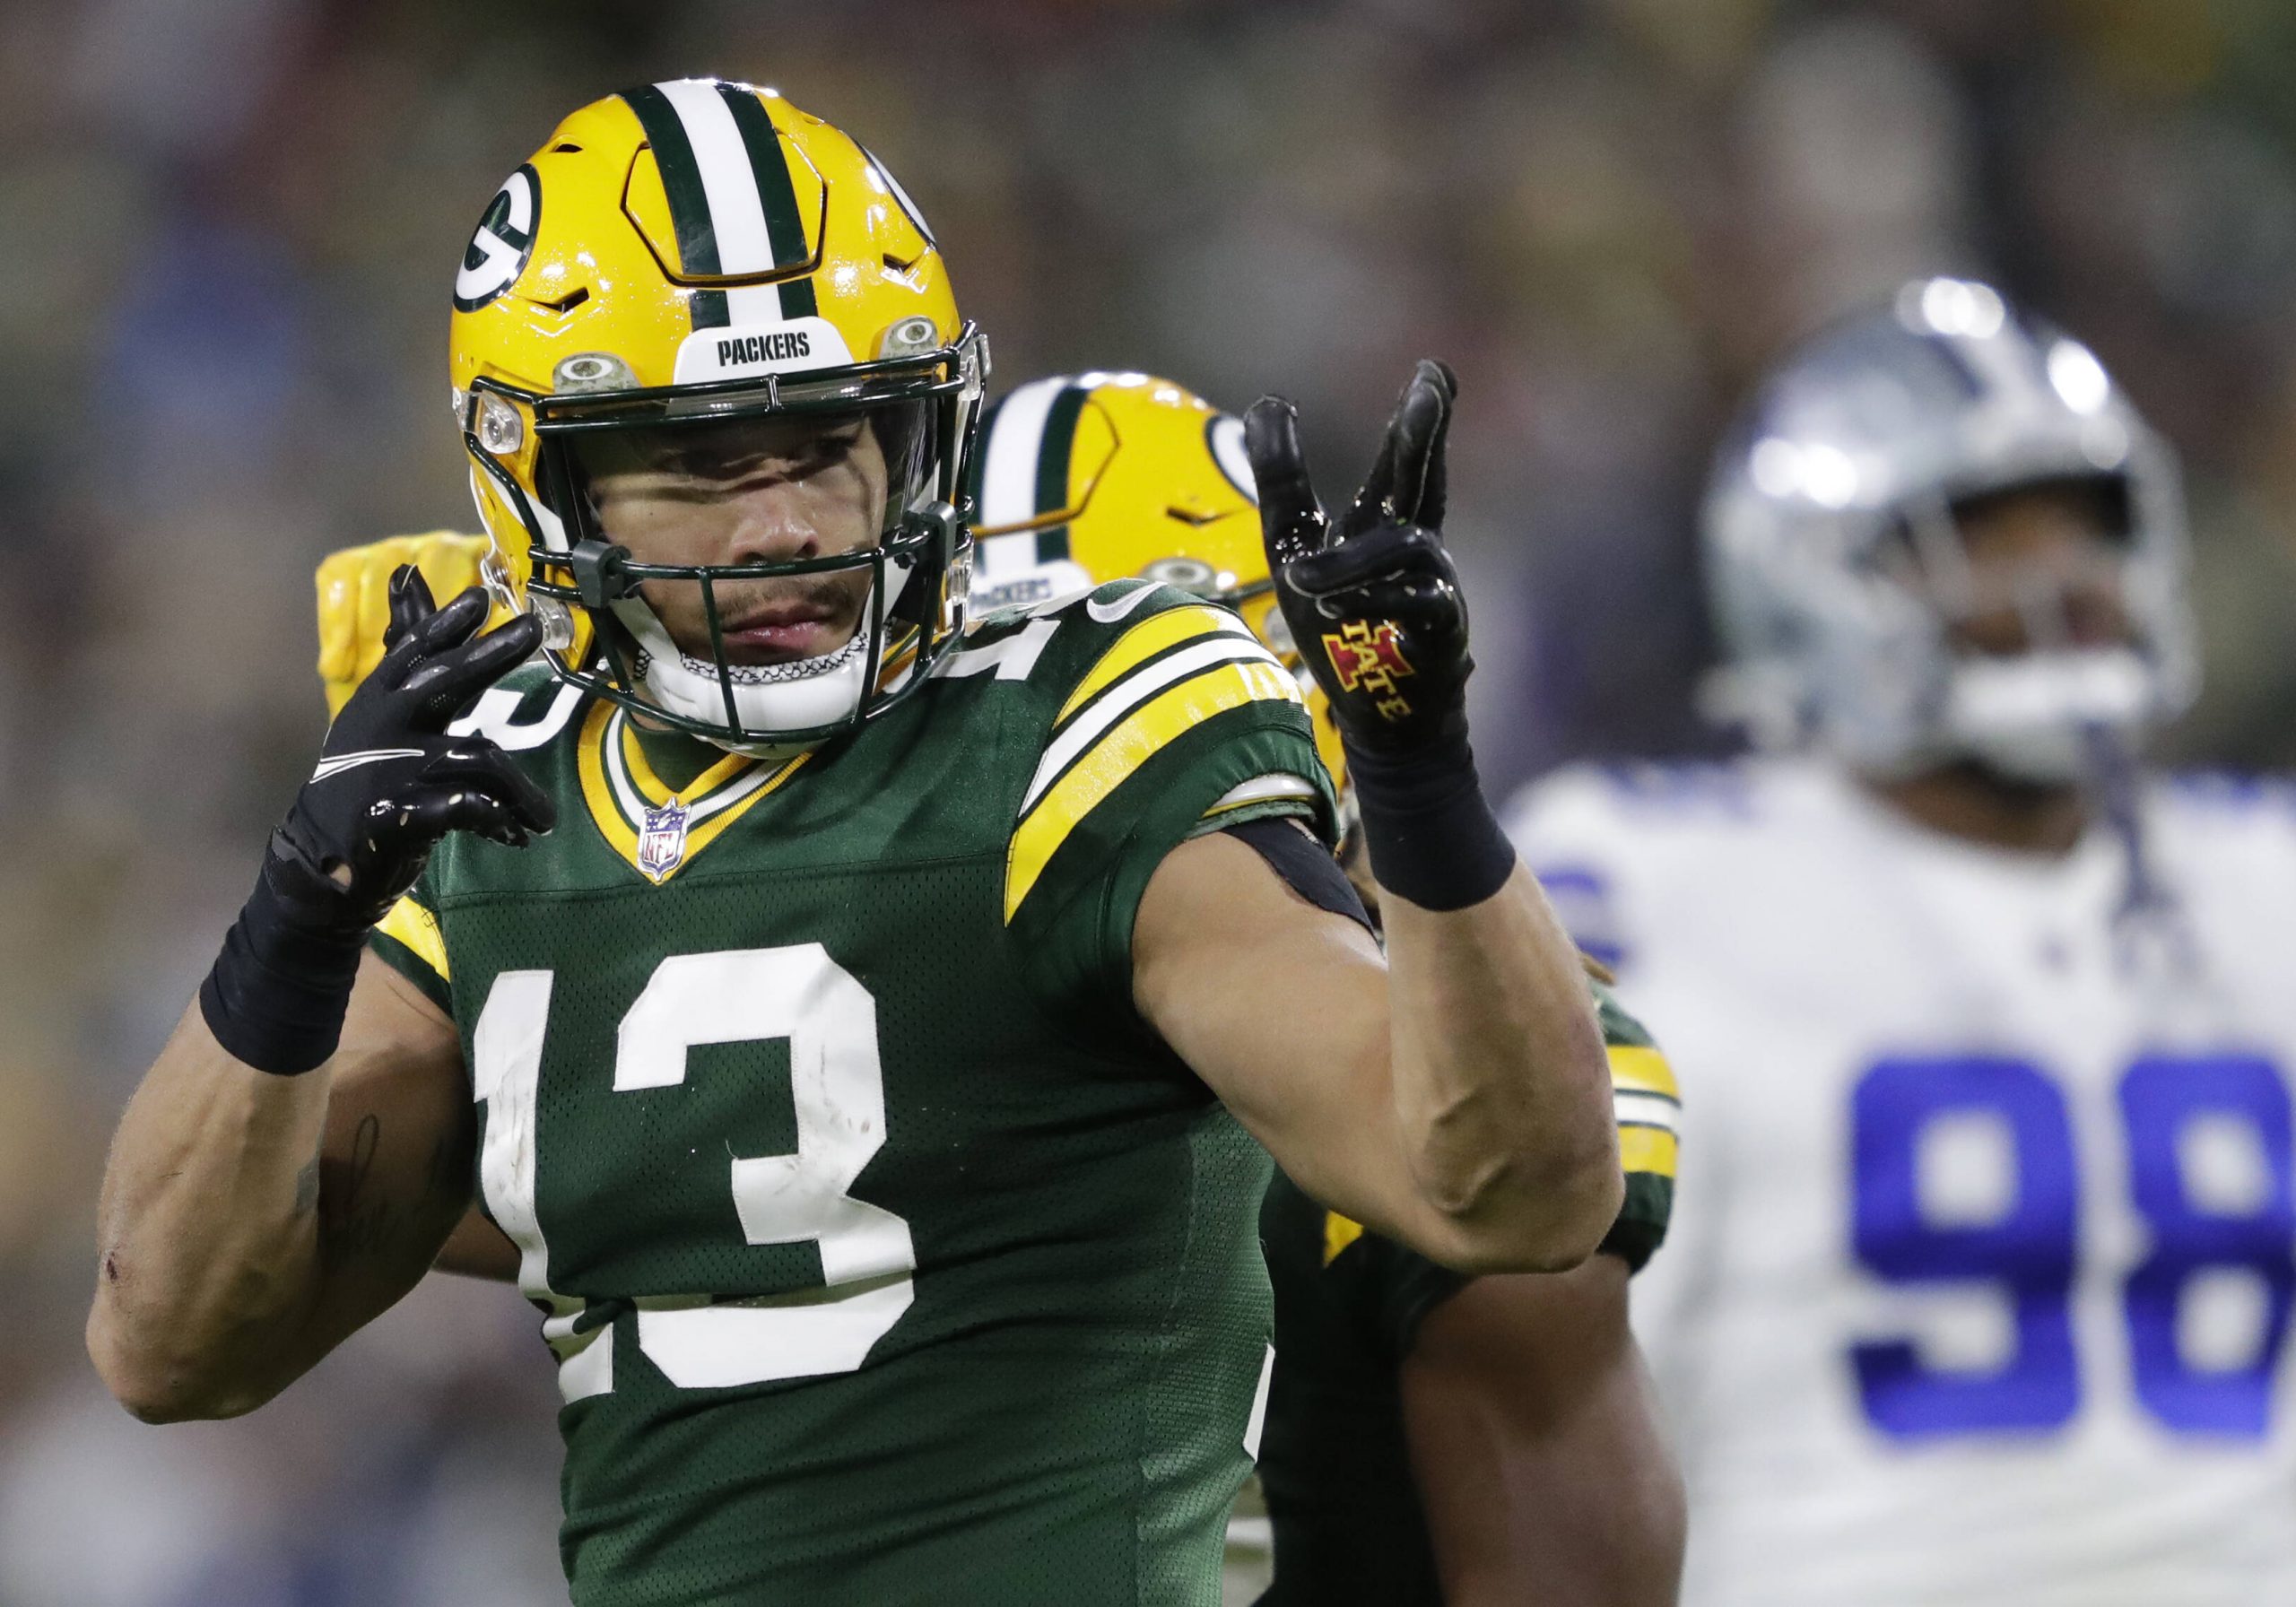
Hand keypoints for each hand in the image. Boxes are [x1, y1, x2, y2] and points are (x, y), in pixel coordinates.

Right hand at [277, 567, 551, 924]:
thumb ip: (411, 650)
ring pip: (472, 756)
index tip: (480, 597)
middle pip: (441, 680)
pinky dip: (495, 819)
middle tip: (530, 628)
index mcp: (381, 699)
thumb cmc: (371, 774)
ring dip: (519, 789)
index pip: (414, 652)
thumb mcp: (387, 709)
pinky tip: (514, 834)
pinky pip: (461, 809)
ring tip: (543, 817)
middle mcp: (382, 725)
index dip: (445, 623)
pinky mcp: (394, 815)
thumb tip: (406, 572)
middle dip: (488, 654)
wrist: (326, 858)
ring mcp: (388, 768)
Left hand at [1244, 360, 1467, 759]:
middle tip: (1429, 388)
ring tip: (1301, 579)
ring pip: (1402, 550)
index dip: (1421, 419)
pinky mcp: (1438, 634)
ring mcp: (1435, 588)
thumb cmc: (1345, 626)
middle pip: (1423, 481)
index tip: (1434, 370)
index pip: (1405, 464)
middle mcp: (1421, 548)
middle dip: (1424, 434)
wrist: (1382, 715)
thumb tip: (1271, 398)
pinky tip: (1336, 607)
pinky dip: (1374, 601)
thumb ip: (1285, 480)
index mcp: (1390, 525)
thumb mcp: (1297, 546)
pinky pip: (1414, 605)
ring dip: (1350, 561)